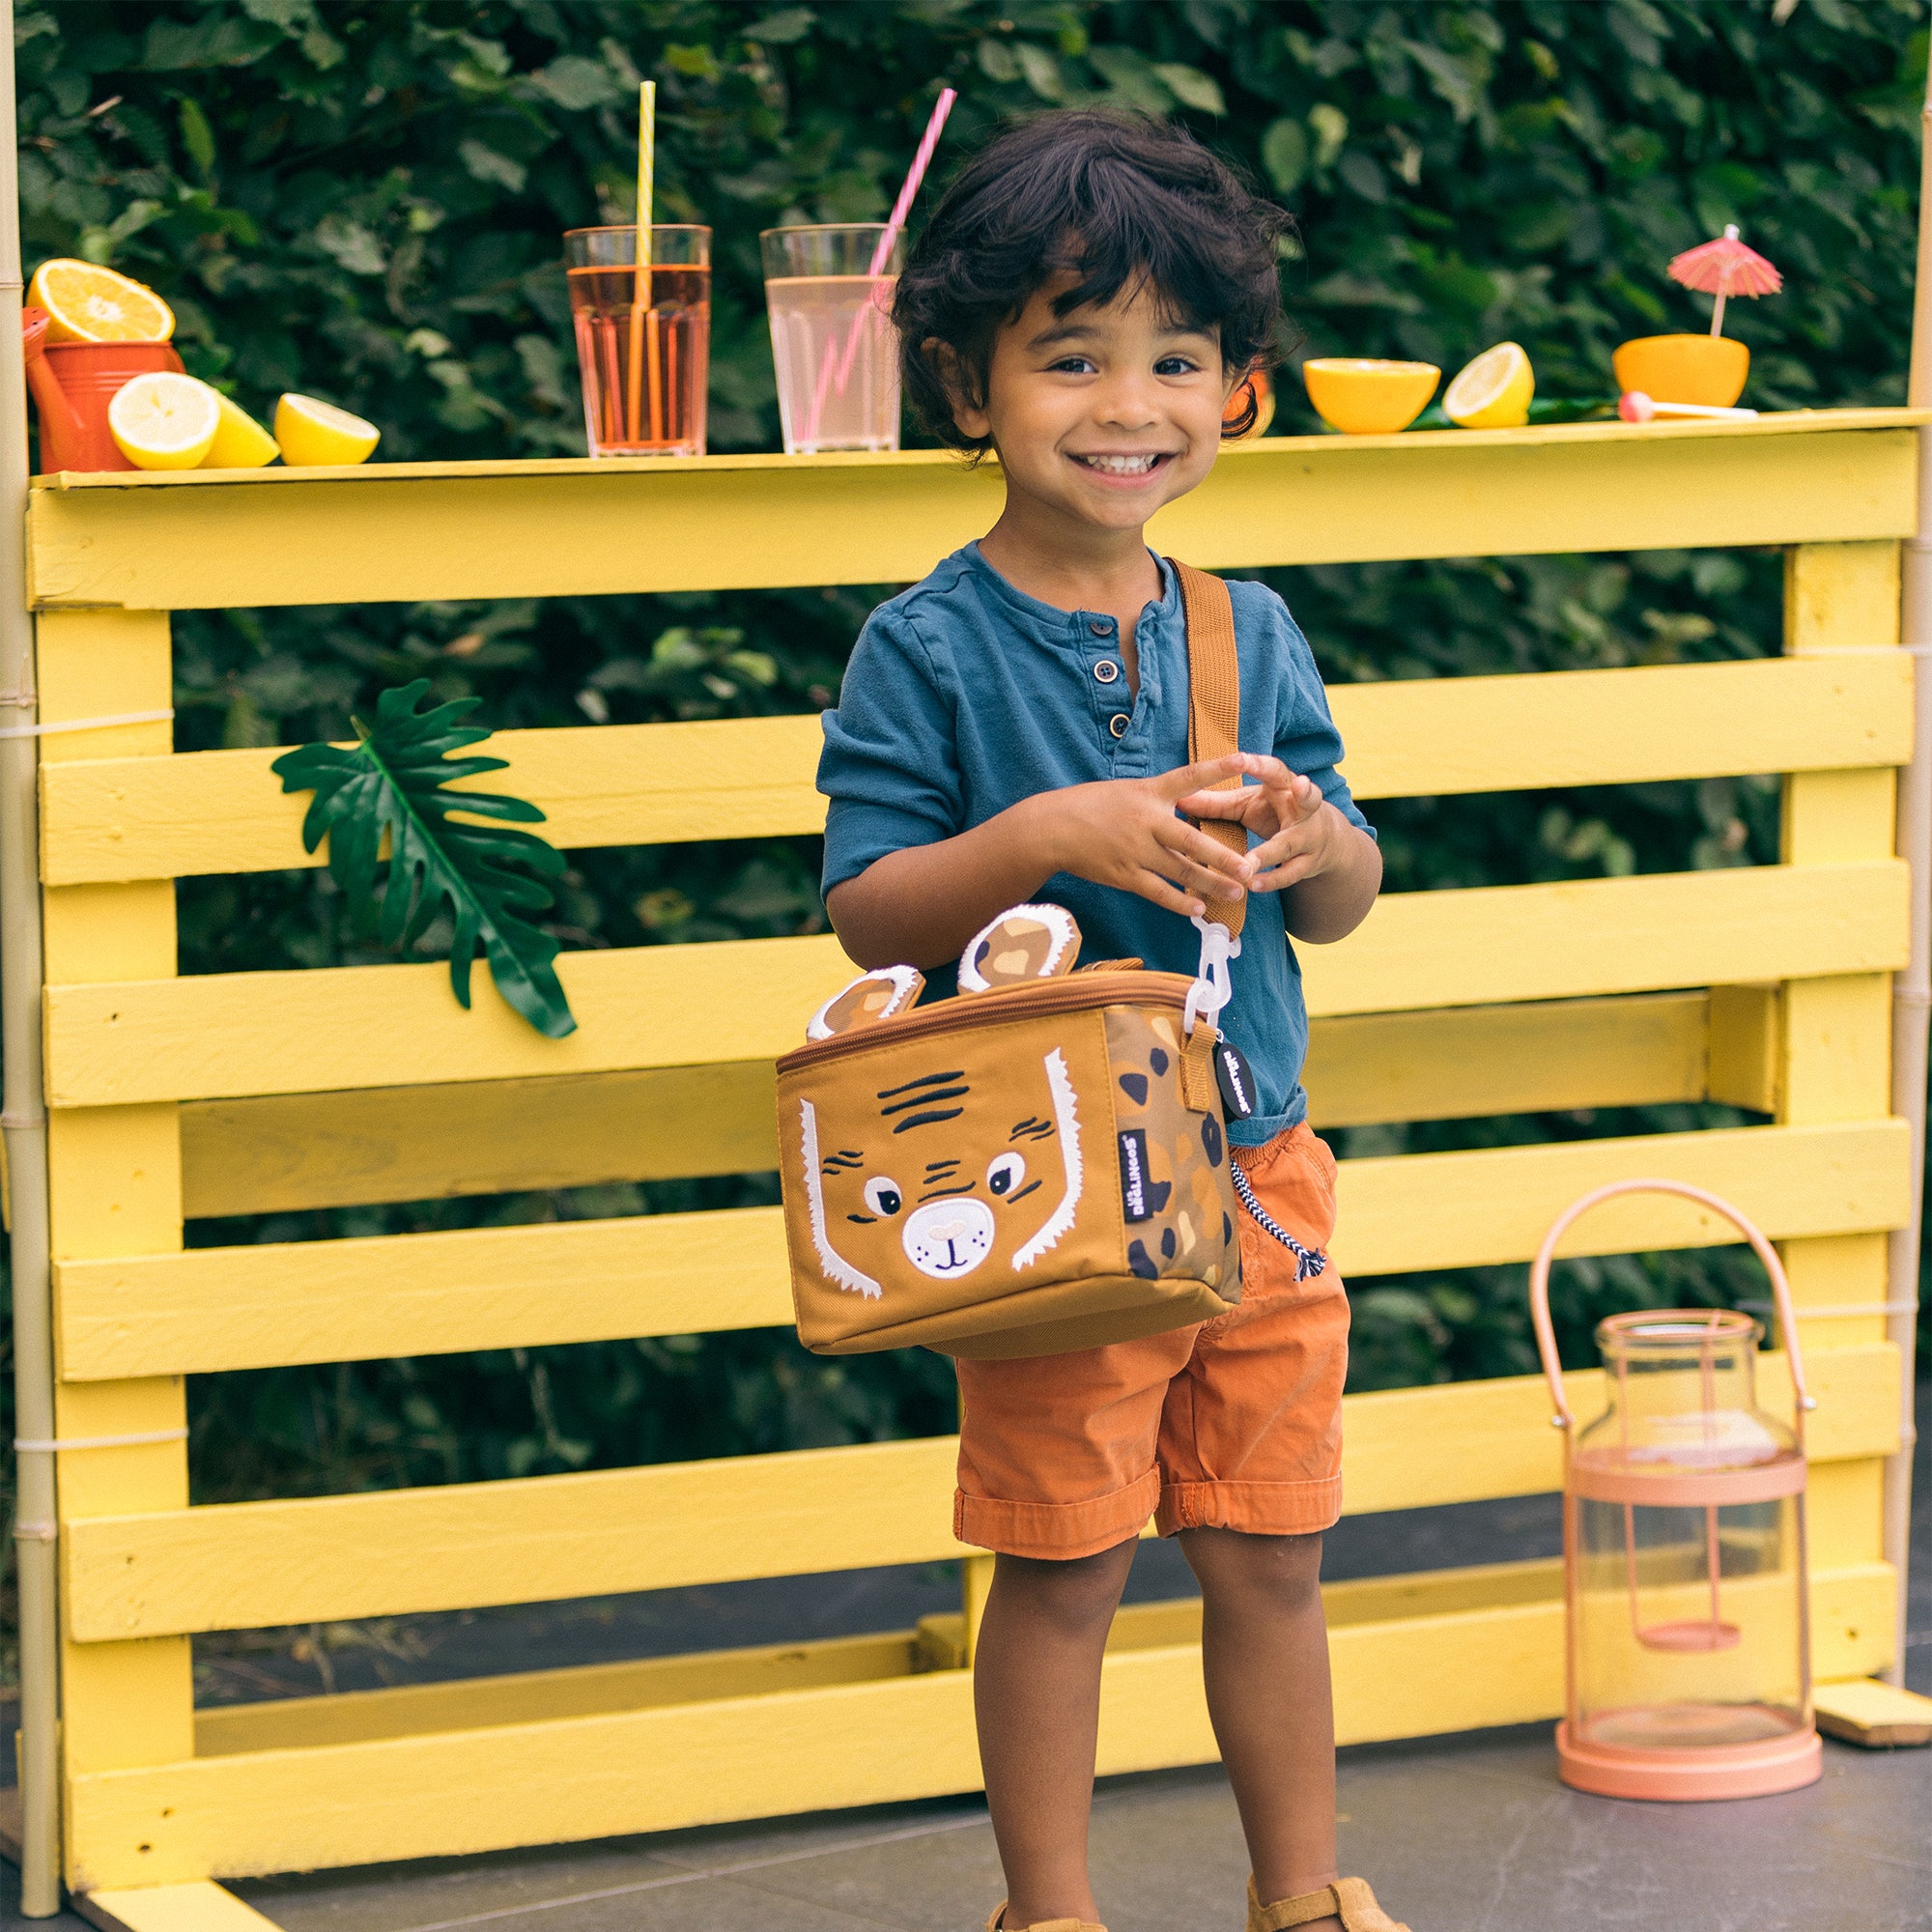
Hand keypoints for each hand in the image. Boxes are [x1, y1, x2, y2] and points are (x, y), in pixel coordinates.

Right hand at [1030, 754, 1257, 918]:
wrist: (1051, 827)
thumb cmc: (1090, 805)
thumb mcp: (1126, 791)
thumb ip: (1158, 798)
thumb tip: (1188, 801)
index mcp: (1149, 793)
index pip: (1189, 778)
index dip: (1217, 768)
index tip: (1245, 759)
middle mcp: (1146, 821)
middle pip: (1192, 841)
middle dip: (1223, 857)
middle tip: (1249, 868)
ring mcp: (1135, 851)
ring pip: (1180, 871)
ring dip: (1210, 885)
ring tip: (1237, 894)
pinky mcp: (1124, 874)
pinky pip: (1158, 892)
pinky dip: (1179, 902)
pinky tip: (1199, 909)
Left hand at [1175, 753, 1336, 893]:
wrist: (1323, 842)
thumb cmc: (1275, 813)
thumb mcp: (1248, 804)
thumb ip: (1216, 803)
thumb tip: (1177, 799)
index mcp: (1286, 786)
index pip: (1276, 770)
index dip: (1260, 765)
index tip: (1242, 759)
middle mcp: (1304, 809)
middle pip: (1309, 798)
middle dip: (1306, 792)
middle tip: (1300, 785)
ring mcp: (1310, 837)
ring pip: (1292, 843)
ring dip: (1270, 854)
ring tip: (1247, 864)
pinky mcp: (1309, 863)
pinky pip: (1291, 873)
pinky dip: (1272, 880)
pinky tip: (1252, 885)